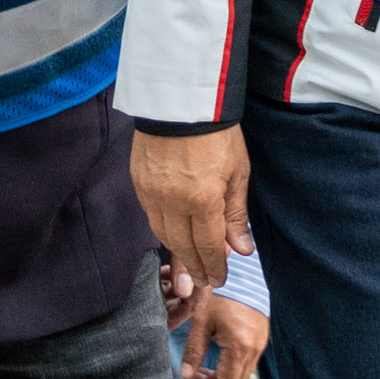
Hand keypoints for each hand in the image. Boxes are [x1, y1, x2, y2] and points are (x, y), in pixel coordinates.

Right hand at [133, 128, 253, 295]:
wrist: (182, 97)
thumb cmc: (217, 132)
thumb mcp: (238, 171)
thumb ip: (236, 214)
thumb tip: (241, 249)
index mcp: (202, 199)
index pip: (207, 246)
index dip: (214, 266)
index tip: (219, 279)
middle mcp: (172, 201)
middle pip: (183, 245)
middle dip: (195, 266)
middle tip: (203, 281)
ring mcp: (151, 191)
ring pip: (163, 233)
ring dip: (177, 252)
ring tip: (189, 265)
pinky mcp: (138, 181)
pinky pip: (150, 215)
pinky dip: (163, 230)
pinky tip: (172, 236)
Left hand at [173, 285, 268, 378]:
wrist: (243, 271)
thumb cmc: (222, 292)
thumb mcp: (201, 321)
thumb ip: (194, 350)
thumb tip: (186, 375)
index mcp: (240, 347)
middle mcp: (254, 348)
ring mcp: (260, 343)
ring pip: (241, 373)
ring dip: (221, 376)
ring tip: (201, 369)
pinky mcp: (261, 336)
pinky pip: (247, 361)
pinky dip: (231, 366)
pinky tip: (216, 357)